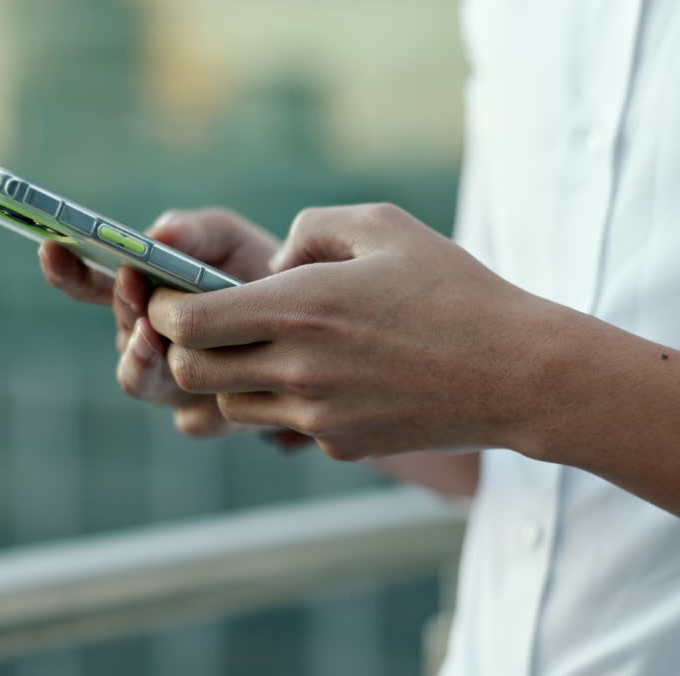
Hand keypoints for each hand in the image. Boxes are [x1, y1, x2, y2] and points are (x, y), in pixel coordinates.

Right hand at [40, 208, 307, 442]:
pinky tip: (229, 380)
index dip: (67, 270)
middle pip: (119, 334)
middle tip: (133, 284)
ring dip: (142, 359)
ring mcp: (176, 384)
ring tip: (156, 335)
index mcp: (148, 297)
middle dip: (123, 309)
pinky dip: (203, 398)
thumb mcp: (231, 242)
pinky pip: (190, 416)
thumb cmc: (267, 278)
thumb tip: (159, 232)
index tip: (50, 247)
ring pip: (138, 381)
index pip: (92, 285)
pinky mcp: (210, 417)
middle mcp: (151, 343)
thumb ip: (195, 232)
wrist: (324, 330)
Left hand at [142, 203, 563, 459]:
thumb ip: (311, 231)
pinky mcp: (342, 445)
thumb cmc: (454, 289)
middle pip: (191, 375)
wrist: (516, 372)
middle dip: (186, 350)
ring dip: (236, 379)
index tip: (177, 297)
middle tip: (214, 327)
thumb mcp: (383, 226)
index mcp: (298, 309)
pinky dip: (295, 403)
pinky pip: (291, 425)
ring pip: (233, 408)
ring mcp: (318, 416)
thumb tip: (275, 266)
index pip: (184, 323)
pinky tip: (344, 377)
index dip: (164, 309)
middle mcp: (297, 370)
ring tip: (280, 349)